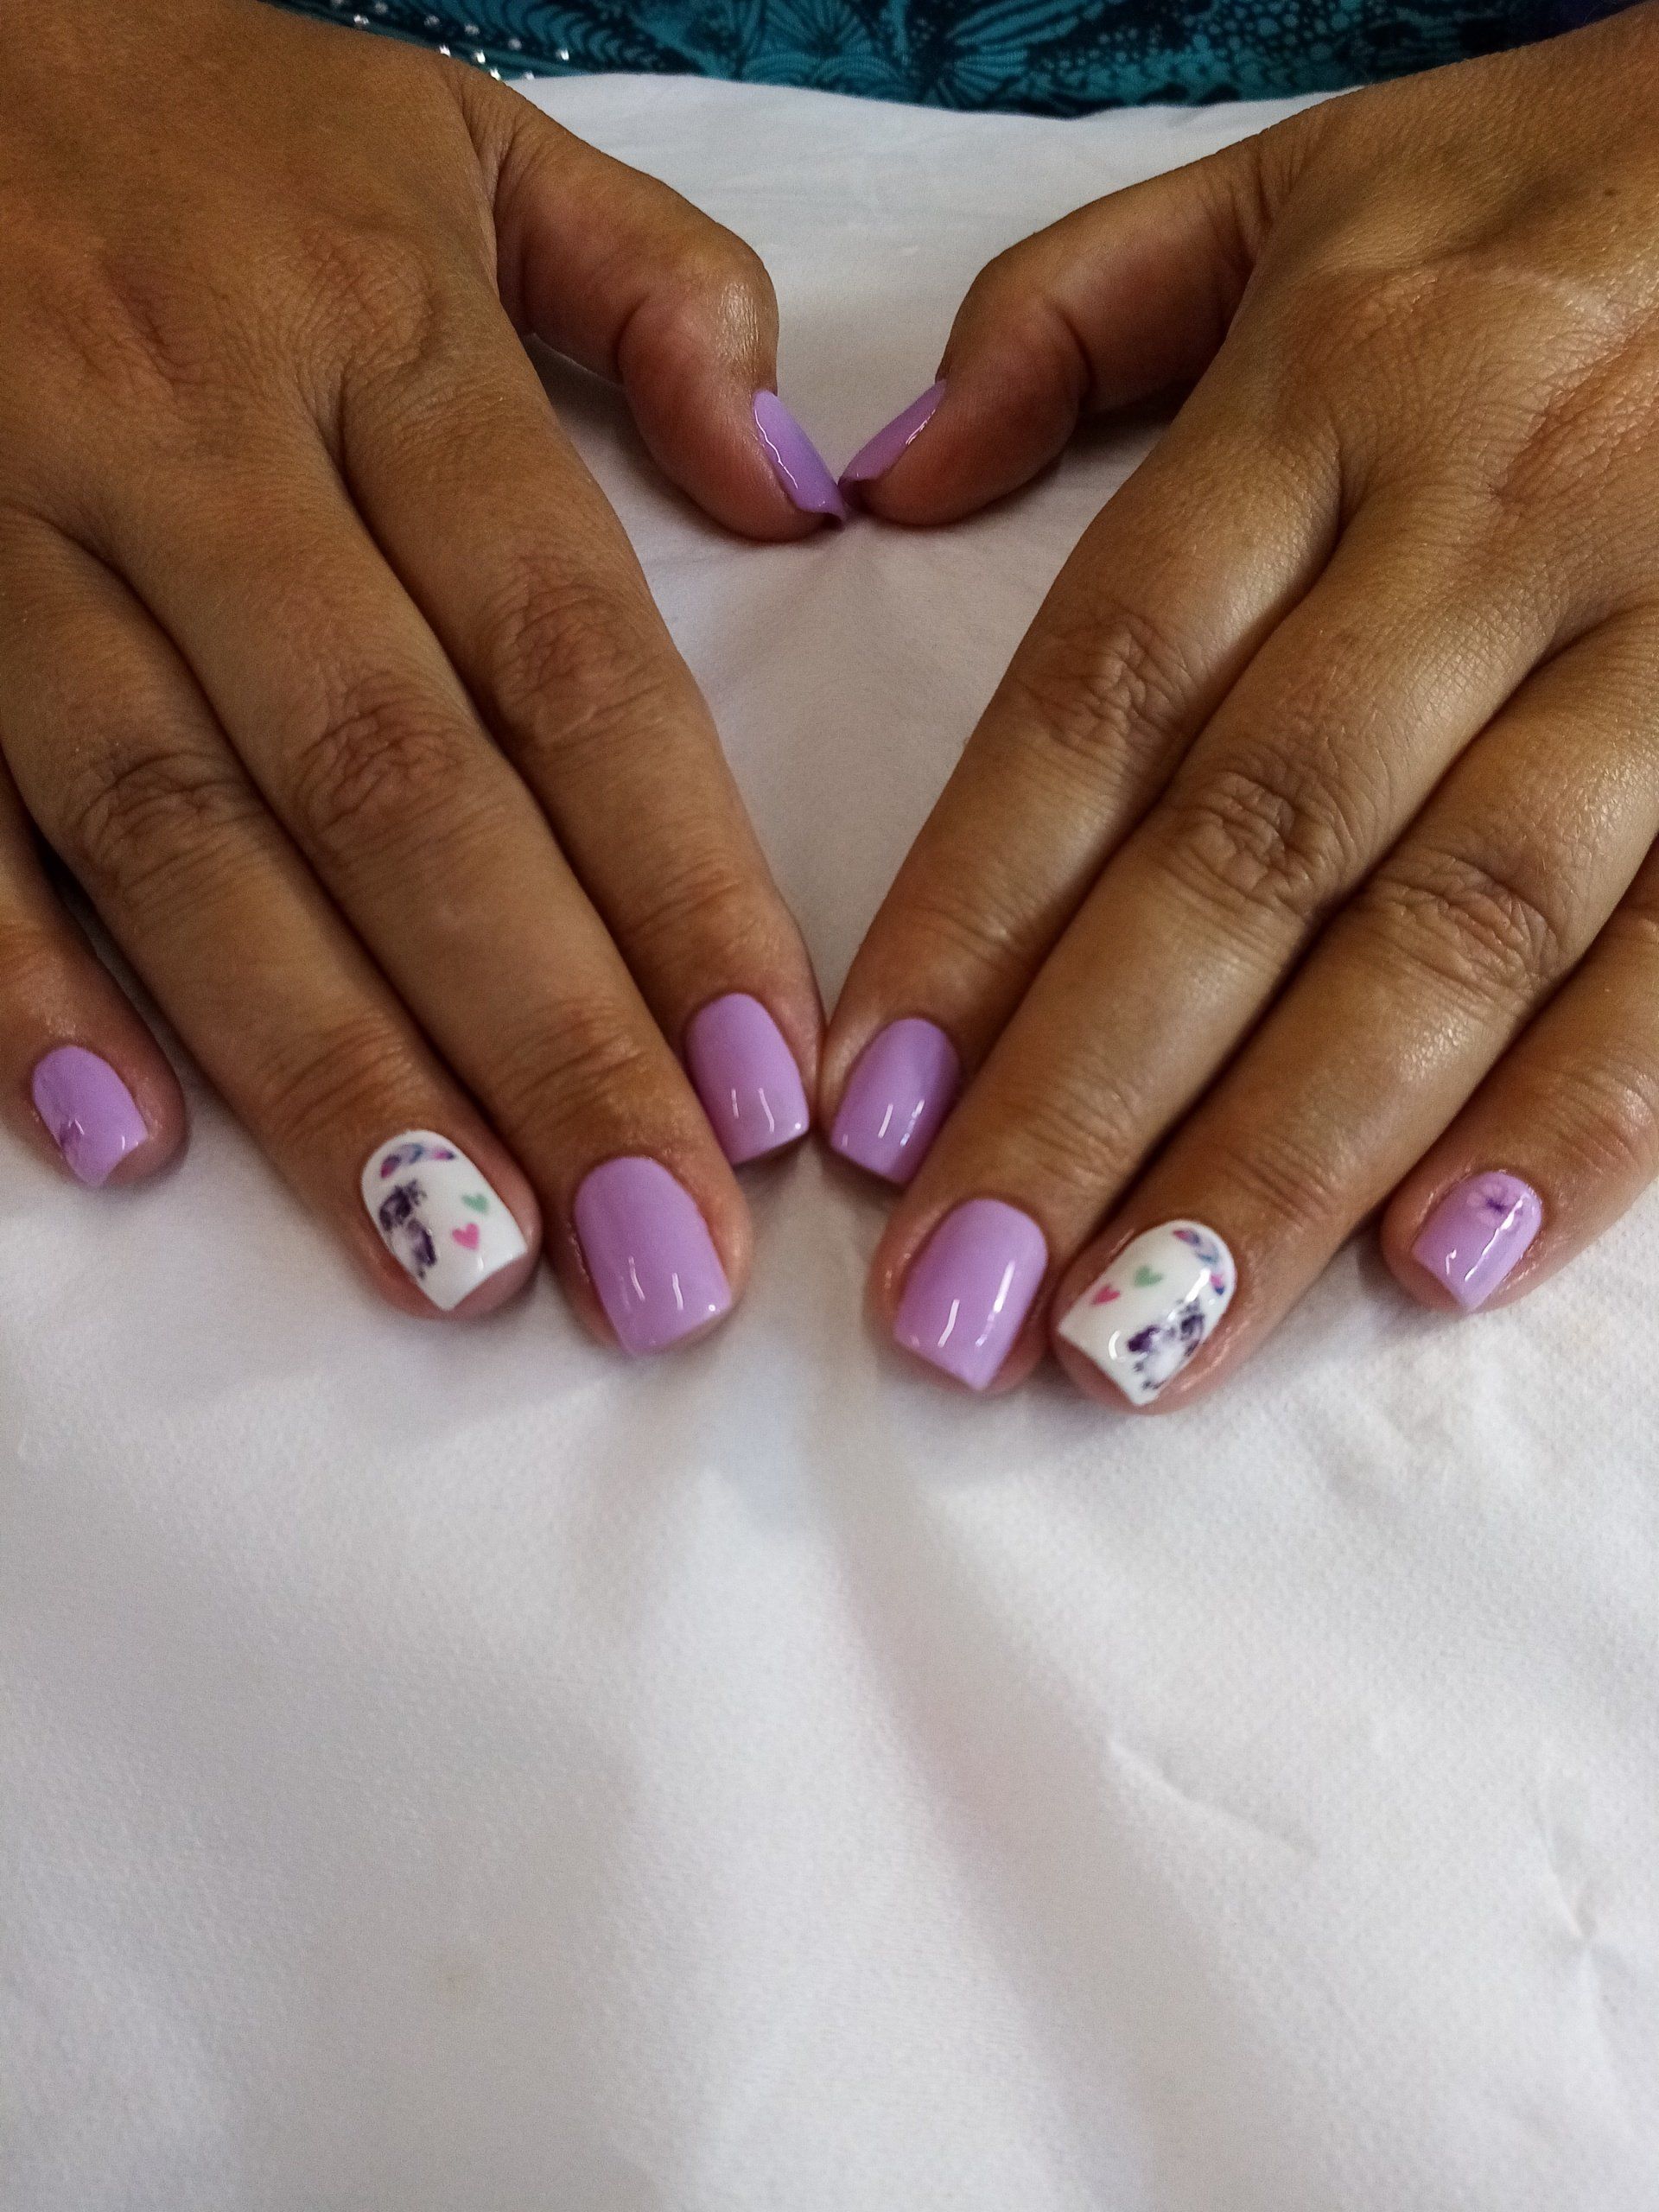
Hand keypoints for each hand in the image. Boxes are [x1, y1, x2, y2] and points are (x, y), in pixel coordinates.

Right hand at [0, 0, 828, 1351]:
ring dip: (323, 1065)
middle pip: (393, 783)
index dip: (676, 881)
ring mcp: (10, 530)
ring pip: (181, 831)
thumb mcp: (451, 139)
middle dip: (539, 1038)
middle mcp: (195, 447)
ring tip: (463, 1257)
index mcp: (378, 341)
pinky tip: (131, 1148)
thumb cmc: (200, 120)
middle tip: (658, 1255)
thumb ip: (653, 289)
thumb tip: (807, 491)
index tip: (771, 1086)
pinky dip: (19, 982)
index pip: (566, 654)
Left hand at [827, 8, 1658, 1403]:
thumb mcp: (1310, 180)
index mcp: (1336, 387)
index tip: (866, 1106)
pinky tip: (1440, 1266)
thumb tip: (879, 477)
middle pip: (1256, 847)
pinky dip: (1577, 1113)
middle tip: (959, 1301)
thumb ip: (1074, 313)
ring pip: (1459, 928)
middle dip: (1094, 1093)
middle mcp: (1493, 519)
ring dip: (1293, 1153)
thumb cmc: (1570, 183)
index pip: (1109, 690)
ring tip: (1147, 1337)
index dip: (977, 911)